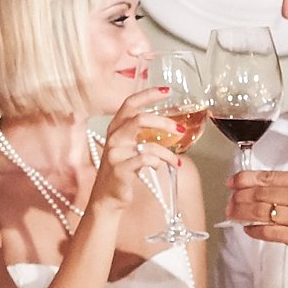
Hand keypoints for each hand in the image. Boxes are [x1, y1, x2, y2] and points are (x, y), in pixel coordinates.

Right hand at [93, 88, 182, 213]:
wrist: (107, 198)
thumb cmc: (122, 171)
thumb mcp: (129, 148)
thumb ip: (142, 135)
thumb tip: (172, 127)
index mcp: (116, 128)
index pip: (130, 103)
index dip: (147, 94)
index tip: (166, 90)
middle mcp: (114, 137)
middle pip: (140, 119)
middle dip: (164, 123)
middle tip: (180, 130)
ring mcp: (115, 153)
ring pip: (148, 145)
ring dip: (168, 154)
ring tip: (176, 162)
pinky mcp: (120, 169)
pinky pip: (145, 160)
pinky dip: (157, 162)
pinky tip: (159, 167)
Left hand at [227, 169, 287, 282]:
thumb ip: (286, 186)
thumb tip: (254, 186)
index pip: (266, 176)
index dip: (243, 179)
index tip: (231, 182)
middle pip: (260, 193)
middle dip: (238, 198)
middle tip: (229, 202)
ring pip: (260, 212)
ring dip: (241, 214)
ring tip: (233, 215)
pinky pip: (267, 231)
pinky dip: (253, 230)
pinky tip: (248, 229)